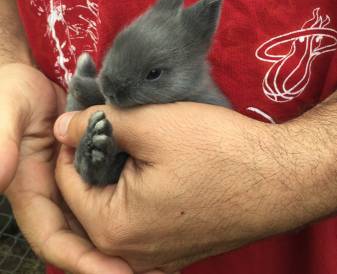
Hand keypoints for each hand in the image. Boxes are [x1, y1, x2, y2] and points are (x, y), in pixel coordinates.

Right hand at [1, 63, 155, 273]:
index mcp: (30, 192)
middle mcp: (50, 194)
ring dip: (117, 240)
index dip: (81, 261)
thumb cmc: (11, 92)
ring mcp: (68, 183)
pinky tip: (147, 214)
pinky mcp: (85, 167)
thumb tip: (0, 177)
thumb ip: (1, 142)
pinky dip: (122, 207)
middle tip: (146, 270)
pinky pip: (104, 195)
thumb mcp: (7, 111)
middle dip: (107, 260)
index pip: (54, 239)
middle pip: (79, 238)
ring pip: (93, 221)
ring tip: (155, 256)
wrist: (28, 78)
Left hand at [54, 102, 276, 272]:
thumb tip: (61, 127)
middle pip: (90, 196)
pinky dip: (141, 189)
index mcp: (114, 228)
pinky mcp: (178, 247)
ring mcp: (157, 255)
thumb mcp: (151, 125)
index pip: (67, 180)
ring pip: (117, 205)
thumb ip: (97, 124)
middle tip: (117, 125)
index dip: (74, 140)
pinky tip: (158, 165)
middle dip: (97, 157)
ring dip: (119, 171)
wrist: (278, 177)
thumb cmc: (216, 150)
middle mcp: (131, 253)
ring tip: (138, 141)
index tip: (92, 115)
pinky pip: (142, 217)